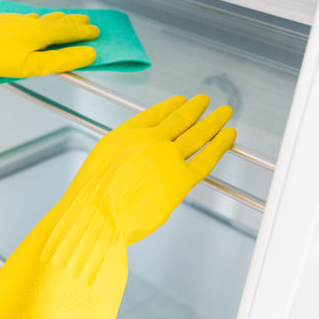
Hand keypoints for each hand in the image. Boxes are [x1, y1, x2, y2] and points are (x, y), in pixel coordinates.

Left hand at [0, 13, 98, 79]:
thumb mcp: (33, 65)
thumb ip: (61, 61)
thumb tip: (88, 54)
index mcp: (39, 32)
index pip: (68, 32)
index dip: (83, 33)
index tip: (95, 32)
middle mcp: (28, 22)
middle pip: (55, 21)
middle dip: (72, 22)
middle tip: (85, 20)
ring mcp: (11, 21)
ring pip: (38, 18)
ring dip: (53, 19)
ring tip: (61, 18)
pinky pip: (21, 19)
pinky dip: (32, 19)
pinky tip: (27, 21)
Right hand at [0, 94, 235, 318]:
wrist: (94, 217)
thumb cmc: (89, 203)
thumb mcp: (98, 171)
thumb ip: (120, 164)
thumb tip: (132, 170)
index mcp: (124, 136)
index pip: (151, 115)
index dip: (168, 106)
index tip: (179, 101)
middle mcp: (147, 140)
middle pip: (177, 119)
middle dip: (194, 109)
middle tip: (204, 101)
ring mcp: (165, 156)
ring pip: (196, 133)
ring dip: (212, 120)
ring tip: (223, 112)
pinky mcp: (180, 178)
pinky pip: (206, 157)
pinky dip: (220, 144)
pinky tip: (229, 136)